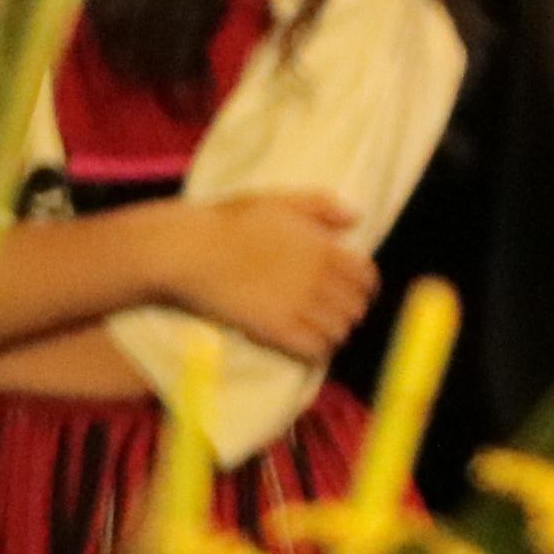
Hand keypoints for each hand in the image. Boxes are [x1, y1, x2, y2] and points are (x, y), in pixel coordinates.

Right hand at [159, 191, 378, 365]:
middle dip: (346, 313)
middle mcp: (318, 277)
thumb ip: (319, 206)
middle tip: (327, 314)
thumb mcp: (275, 202)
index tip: (347, 292)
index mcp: (323, 247)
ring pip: (338, 331)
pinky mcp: (276, 328)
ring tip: (314, 331)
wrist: (187, 250)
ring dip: (330, 333)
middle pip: (355, 308)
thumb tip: (356, 218)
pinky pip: (314, 349)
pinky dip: (314, 351)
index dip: (362, 288)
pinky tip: (302, 346)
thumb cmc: (226, 223)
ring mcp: (298, 305)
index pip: (366, 278)